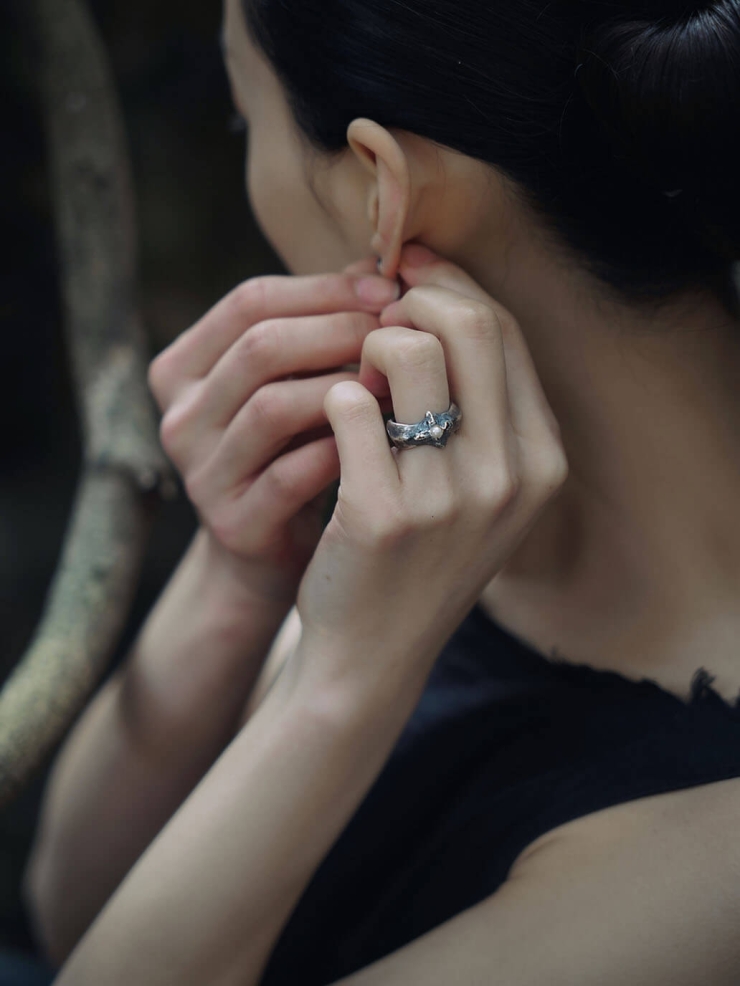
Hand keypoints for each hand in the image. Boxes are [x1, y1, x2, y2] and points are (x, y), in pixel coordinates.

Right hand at [147, 266, 400, 602]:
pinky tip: (384, 438)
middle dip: (339, 330)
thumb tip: (379, 268)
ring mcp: (200, 473)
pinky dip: (343, 447)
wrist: (272, 555)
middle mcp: (180, 417)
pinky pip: (292, 474)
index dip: (323, 288)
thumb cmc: (294, 453)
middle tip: (399, 332)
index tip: (388, 291)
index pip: (249, 302)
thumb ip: (321, 328)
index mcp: (183, 368)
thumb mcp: (295, 384)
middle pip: (259, 347)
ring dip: (346, 388)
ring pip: (272, 406)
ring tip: (401, 384)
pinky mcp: (233, 523)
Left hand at [294, 244, 567, 690]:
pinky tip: (326, 424)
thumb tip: (435, 292)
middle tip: (372, 312)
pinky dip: (330, 396)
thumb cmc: (418, 558)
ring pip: (407, 352)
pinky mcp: (384, 516)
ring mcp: (451, 499)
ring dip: (366, 343)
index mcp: (543, 461)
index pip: (506, 331)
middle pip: (471, 325)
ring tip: (349, 374)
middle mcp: (511, 477)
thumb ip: (475, 403)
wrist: (372, 656)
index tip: (406, 276)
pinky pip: (349, 404)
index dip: (451, 286)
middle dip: (411, 299)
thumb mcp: (475, 488)